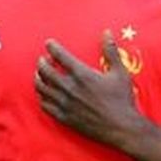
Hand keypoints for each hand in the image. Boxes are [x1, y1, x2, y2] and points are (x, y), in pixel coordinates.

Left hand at [35, 31, 146, 147]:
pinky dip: (41, 97)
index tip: (49, 43)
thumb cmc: (122, 99)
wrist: (121, 126)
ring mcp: (64, 103)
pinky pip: (44, 105)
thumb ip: (111, 51)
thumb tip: (106, 33)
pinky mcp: (63, 117)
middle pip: (45, 71)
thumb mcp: (120, 72)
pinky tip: (44, 94)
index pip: (60, 56)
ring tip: (40, 74)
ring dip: (38, 78)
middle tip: (43, 59)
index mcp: (82, 74)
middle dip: (42, 62)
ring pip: (42, 88)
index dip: (52, 47)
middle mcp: (69, 87)